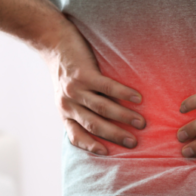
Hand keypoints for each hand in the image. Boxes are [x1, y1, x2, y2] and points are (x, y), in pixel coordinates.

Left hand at [42, 18, 144, 155]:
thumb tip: (110, 121)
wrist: (54, 42)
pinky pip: (107, 87)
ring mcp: (75, 89)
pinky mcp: (83, 74)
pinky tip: (138, 98)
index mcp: (65, 112)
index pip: (76, 136)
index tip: (108, 153)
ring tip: (141, 122)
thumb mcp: (66, 94)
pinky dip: (124, 94)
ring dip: (123, 117)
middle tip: (134, 143)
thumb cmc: (66, 69)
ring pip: (102, 108)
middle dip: (116, 136)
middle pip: (94, 125)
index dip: (91, 146)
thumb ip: (81, 108)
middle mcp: (68, 104)